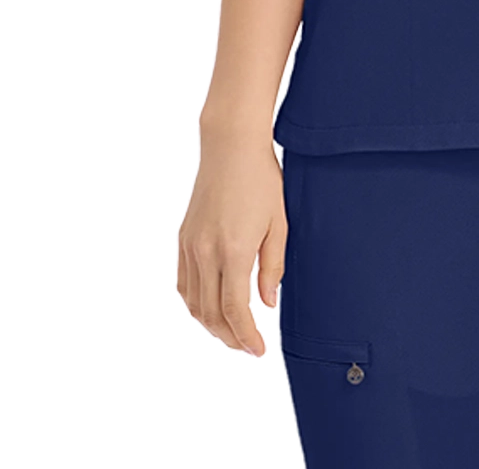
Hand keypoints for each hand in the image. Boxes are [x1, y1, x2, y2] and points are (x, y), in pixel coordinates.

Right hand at [177, 128, 286, 357]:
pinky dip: (195, 302)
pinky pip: (184, 283)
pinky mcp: (183, 239)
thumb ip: (272, 266)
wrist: (231, 147)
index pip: (235, 310)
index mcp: (233, 250)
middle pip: (212, 313)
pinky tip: (210, 307)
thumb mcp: (278, 223)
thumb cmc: (261, 179)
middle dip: (230, 336)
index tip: (258, 349)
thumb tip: (269, 302)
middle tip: (248, 345)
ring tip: (232, 332)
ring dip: (212, 324)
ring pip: (194, 302)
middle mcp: (206, 252)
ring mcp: (190, 246)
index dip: (246, 336)